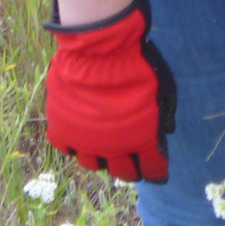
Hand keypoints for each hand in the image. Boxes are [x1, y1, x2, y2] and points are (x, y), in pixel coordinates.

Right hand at [43, 0, 176, 182]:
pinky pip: (67, 148)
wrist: (99, 54)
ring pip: (92, 164)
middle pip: (122, 171)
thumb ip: (159, 116)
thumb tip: (162, 131)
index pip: (152, 168)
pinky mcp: (62, 130)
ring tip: (103, 149)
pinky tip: (79, 136)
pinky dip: (74, 144)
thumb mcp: (161, 91)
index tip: (157, 171)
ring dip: (101, 158)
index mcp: (141, 140)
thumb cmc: (135, 68)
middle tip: (130, 164)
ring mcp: (85, 142)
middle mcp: (113, 149)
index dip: (156, 171)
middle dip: (129, 169)